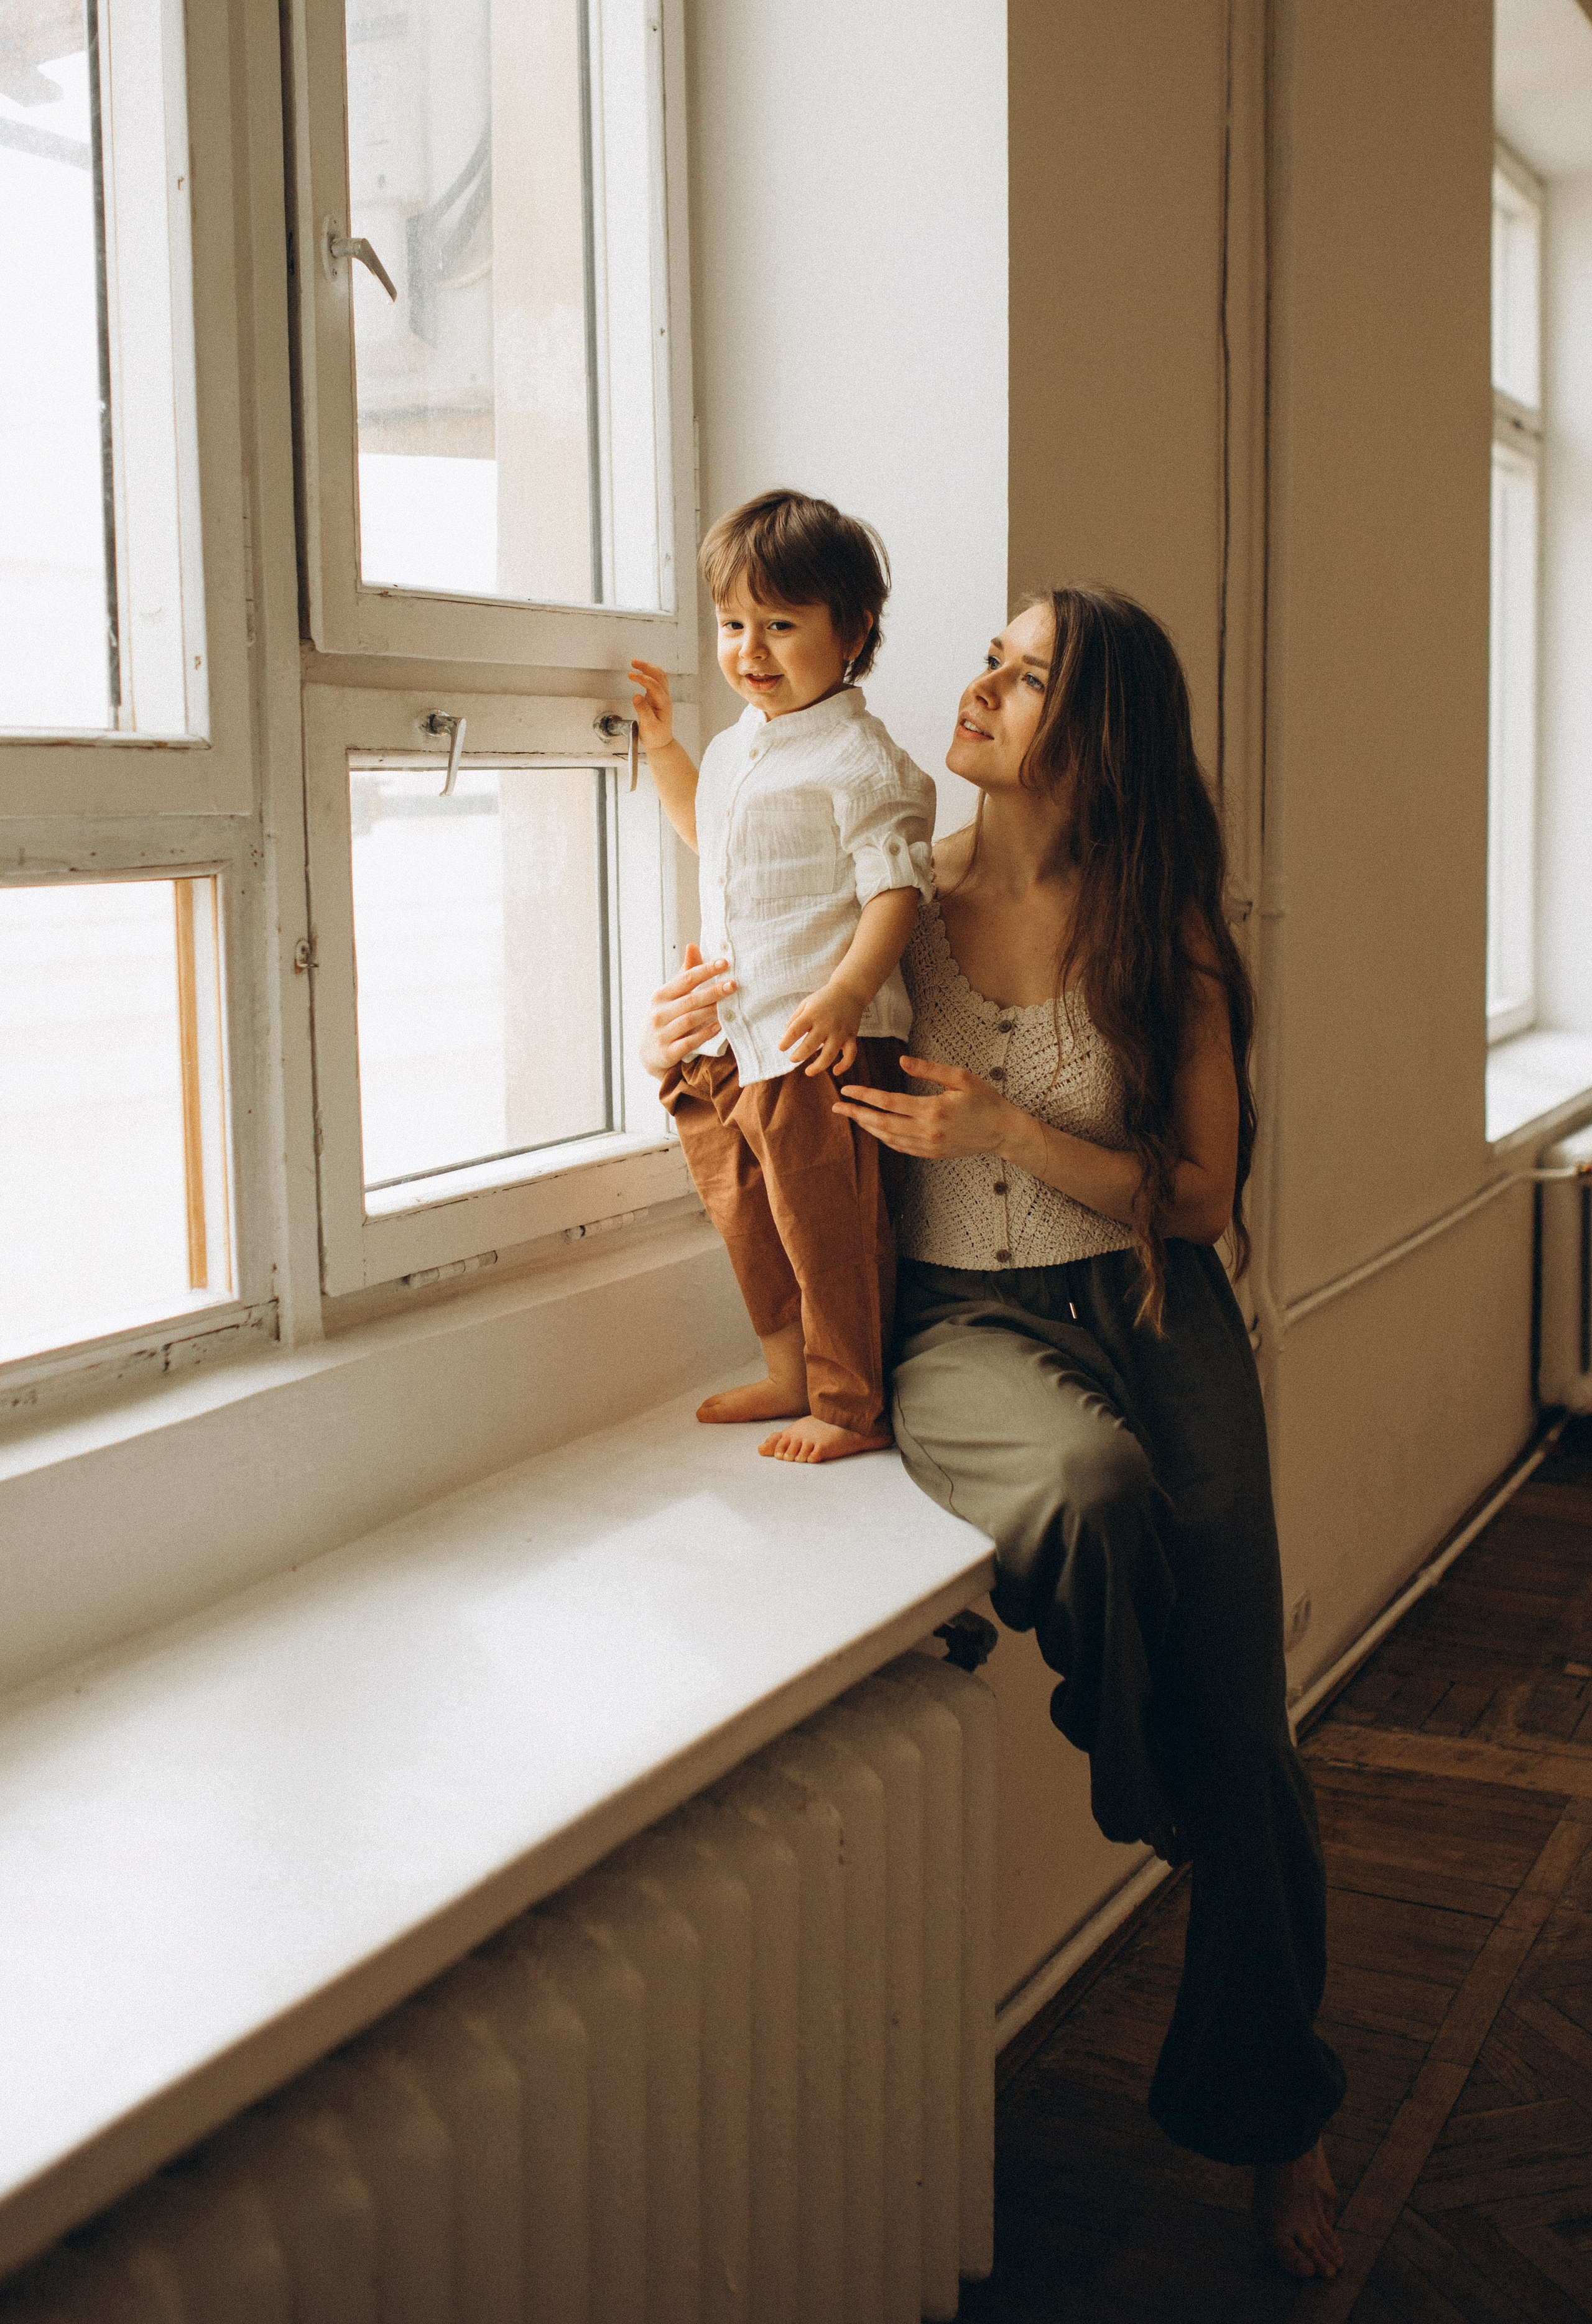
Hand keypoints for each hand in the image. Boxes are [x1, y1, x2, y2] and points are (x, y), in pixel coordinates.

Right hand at [628, 658, 674, 752]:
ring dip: (648, 667)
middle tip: (633, 662)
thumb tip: (636, 696)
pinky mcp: (657, 697)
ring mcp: (661, 696)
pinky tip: (640, 672)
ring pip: (659, 676)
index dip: (643, 678)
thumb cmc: (655, 736)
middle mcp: (664, 698)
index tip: (631, 675)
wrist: (660, 742)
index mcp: (663, 704)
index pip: (654, 685)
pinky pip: (656, 680)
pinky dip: (649, 673)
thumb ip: (643, 711)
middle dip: (646, 667)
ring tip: (635, 664)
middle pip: (659, 675)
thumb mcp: (648, 726)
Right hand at [639, 944, 734, 1076]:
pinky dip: (705, 1034)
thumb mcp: (669, 996)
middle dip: (713, 991)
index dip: (705, 970)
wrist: (647, 1052)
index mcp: (661, 996)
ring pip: (690, 1020)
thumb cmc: (664, 1017)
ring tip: (730, 1006)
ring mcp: (662, 1033)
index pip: (686, 979)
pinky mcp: (667, 1052)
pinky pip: (689, 1042)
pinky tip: (720, 1027)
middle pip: (690, 1000)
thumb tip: (693, 945)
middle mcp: (659, 1013)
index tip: (725, 963)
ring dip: (711, 1012)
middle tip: (734, 985)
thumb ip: (684, 973)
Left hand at [780, 980, 865, 1076]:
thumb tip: (784, 1037)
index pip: (796, 1029)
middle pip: (810, 1045)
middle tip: (793, 1059)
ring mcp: (840, 1032)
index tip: (781, 1048)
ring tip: (808, 1071)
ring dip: (817, 1066)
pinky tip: (835, 1071)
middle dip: (799, 1055)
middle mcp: (826, 1024)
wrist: (850, 991)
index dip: (787, 1041)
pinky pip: (850, 1055)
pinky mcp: (851, 1037)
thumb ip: (795, 1019)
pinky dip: (844, 1065)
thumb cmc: (824, 999)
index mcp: (812, 1014)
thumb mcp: (806, 1003)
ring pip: (829, 1055)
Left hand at [831, 1054, 1026, 1157]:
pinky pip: (900, 1148)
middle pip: (881, 1124)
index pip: (888, 1103)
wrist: (1003, 1132)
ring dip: (867, 1127)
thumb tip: (901, 1062)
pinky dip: (883, 1139)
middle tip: (837, 1107)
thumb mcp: (960, 1078)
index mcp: (932, 1109)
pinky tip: (875, 1129)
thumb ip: (929, 1069)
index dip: (864, 1096)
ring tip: (852, 1116)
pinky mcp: (931, 1154)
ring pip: (888, 1139)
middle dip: (856, 1114)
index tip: (847, 1090)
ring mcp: (928, 1146)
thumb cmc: (985, 1100)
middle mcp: (927, 1131)